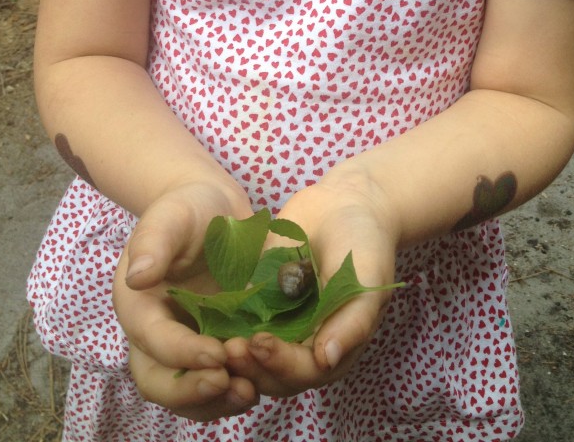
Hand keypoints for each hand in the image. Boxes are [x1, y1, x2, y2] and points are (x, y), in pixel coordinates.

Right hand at [113, 180, 256, 419]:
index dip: (183, 354)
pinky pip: (215, 384)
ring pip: (186, 395)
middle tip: (229, 384)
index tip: (218, 354)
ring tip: (250, 393)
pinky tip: (261, 384)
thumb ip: (153, 241)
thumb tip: (137, 276)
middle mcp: (155, 334)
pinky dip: (232, 392)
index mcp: (139, 306)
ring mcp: (184, 346)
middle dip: (191, 392)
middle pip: (159, 383)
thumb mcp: (171, 215)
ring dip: (215, 402)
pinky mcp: (212, 348)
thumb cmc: (188, 209)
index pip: (153, 342)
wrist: (215, 210)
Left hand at [224, 170, 399, 397]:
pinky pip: (239, 320)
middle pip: (273, 371)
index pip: (304, 370)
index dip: (281, 363)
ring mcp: (279, 322)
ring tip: (216, 339)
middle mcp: (304, 341)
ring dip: (235, 353)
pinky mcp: (258, 299)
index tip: (260, 342)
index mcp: (333, 345)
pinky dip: (224, 325)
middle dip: (252, 365)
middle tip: (230, 348)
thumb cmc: (365, 242)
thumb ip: (351, 321)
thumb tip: (326, 359)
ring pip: (252, 353)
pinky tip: (208, 316)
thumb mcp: (366, 279)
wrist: (344, 202)